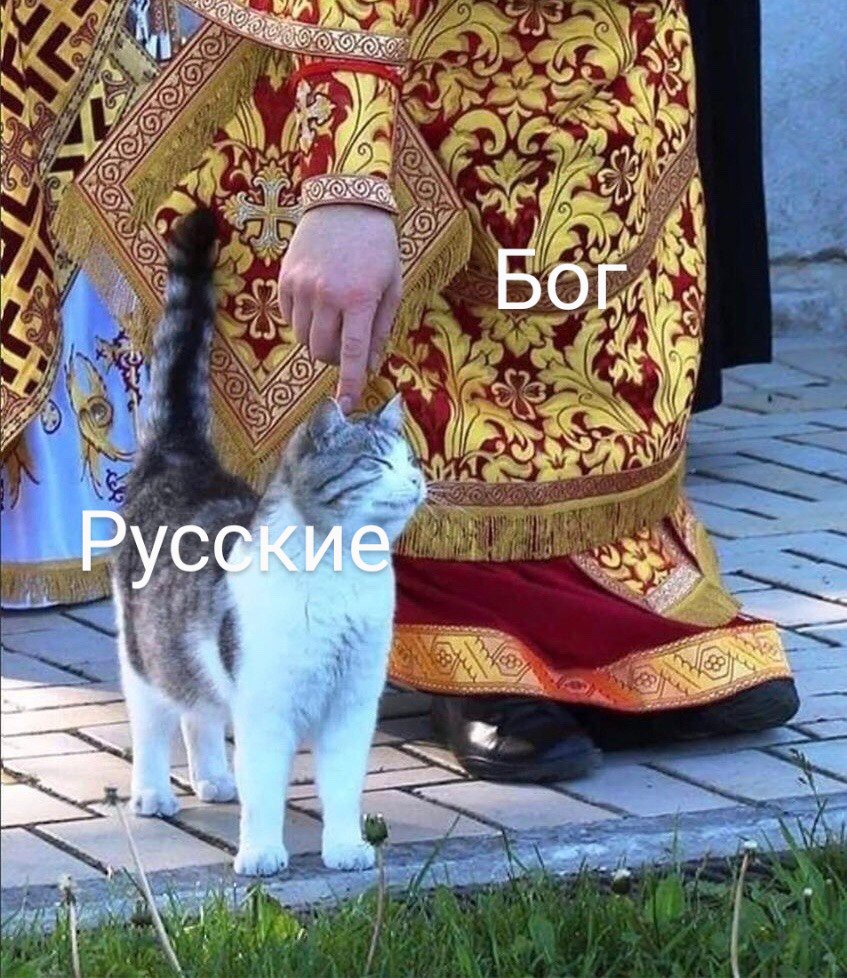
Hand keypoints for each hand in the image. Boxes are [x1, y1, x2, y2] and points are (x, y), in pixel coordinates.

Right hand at [278, 204, 401, 412]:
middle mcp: (328, 295)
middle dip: (334, 359)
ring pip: (304, 339)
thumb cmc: (377, 246)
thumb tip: (369, 364)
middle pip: (322, 351)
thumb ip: (381, 328)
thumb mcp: (392, 286)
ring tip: (333, 322)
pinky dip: (303, 324)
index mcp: (360, 299)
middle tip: (346, 345)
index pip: (351, 353)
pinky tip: (317, 306)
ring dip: (319, 342)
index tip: (345, 406)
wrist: (344, 201)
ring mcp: (302, 287)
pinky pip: (290, 320)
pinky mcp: (285, 280)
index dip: (348, 383)